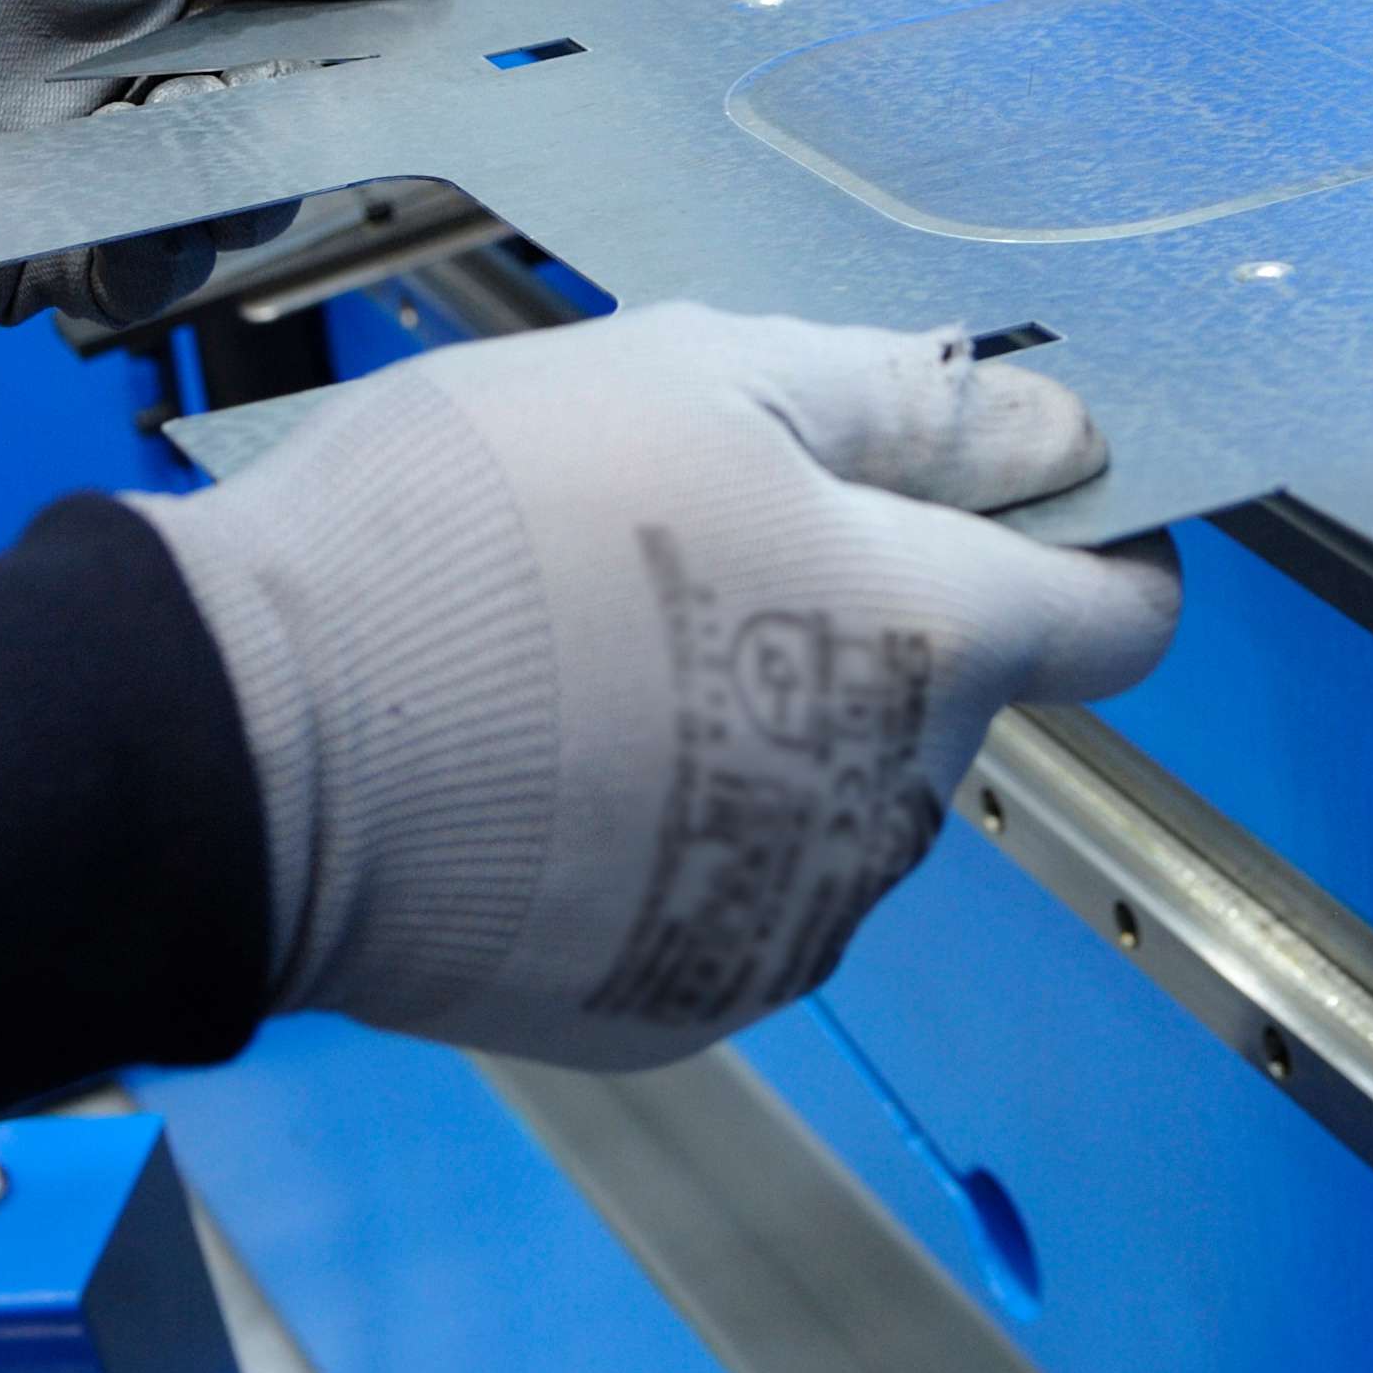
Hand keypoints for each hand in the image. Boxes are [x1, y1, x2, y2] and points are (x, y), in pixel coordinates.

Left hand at [0, 0, 451, 323]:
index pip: (356, 32)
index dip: (401, 35)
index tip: (438, 29)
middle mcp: (200, 87)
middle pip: (327, 128)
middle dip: (328, 102)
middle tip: (288, 64)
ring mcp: (141, 170)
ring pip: (258, 207)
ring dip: (242, 162)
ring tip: (179, 102)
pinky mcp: (78, 247)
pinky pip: (163, 277)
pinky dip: (168, 244)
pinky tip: (142, 187)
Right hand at [129, 305, 1180, 1069]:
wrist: (251, 743)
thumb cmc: (476, 531)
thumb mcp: (703, 373)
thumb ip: (908, 399)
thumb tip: (1050, 423)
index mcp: (932, 641)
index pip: (1121, 619)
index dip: (1097, 548)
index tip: (1039, 509)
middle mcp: (897, 804)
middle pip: (951, 699)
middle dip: (870, 619)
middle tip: (703, 543)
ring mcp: (792, 916)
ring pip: (838, 795)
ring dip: (768, 724)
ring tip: (596, 654)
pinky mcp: (682, 999)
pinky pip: (732, 894)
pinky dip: (676, 833)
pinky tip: (557, 763)